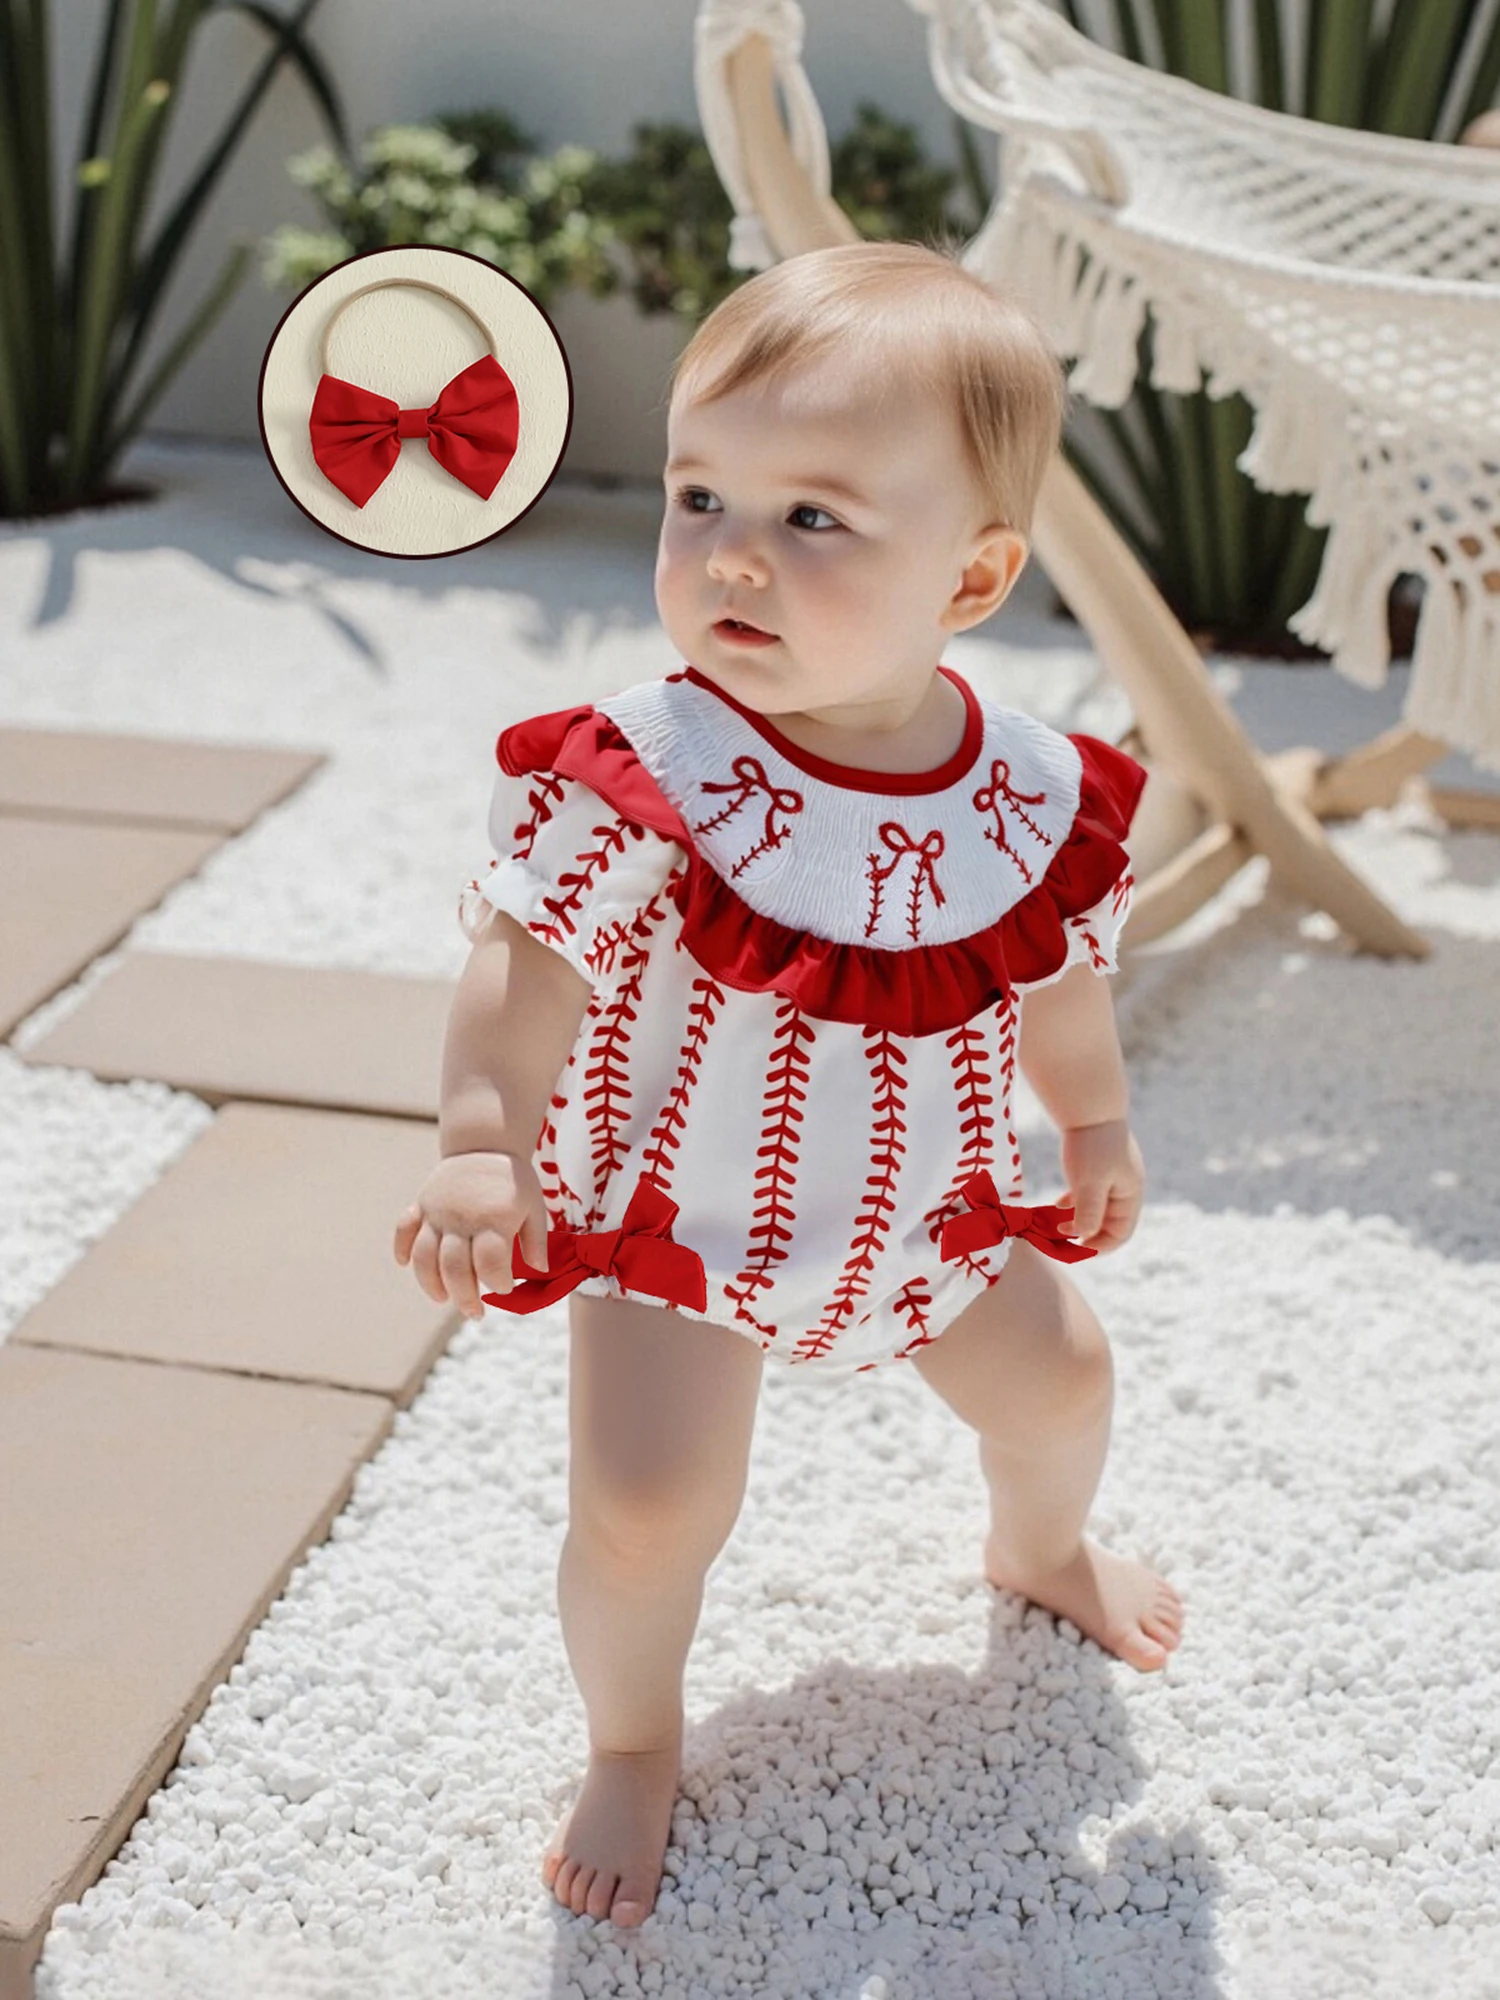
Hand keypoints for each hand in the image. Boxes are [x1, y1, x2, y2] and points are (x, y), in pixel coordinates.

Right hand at [393, 1150, 549, 1320]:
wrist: (485, 1143)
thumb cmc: (513, 1180)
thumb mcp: (534, 1206)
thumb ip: (536, 1240)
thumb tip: (541, 1271)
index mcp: (493, 1218)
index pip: (490, 1262)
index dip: (497, 1283)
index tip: (505, 1290)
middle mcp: (461, 1218)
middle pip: (453, 1267)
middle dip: (464, 1297)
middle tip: (475, 1313)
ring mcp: (437, 1212)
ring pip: (424, 1256)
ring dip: (430, 1283)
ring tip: (444, 1299)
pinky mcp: (422, 1205)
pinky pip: (404, 1228)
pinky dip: (400, 1248)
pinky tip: (404, 1265)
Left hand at [1057, 1117, 1143, 1254]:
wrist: (1088, 1107)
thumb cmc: (1091, 1145)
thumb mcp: (1089, 1182)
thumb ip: (1089, 1211)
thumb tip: (1084, 1236)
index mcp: (1130, 1195)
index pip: (1120, 1233)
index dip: (1099, 1247)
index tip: (1075, 1251)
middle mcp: (1124, 1189)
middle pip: (1106, 1224)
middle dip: (1084, 1235)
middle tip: (1058, 1242)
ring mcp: (1111, 1178)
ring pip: (1094, 1209)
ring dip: (1076, 1220)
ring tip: (1053, 1225)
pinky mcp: (1097, 1168)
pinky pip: (1087, 1195)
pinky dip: (1072, 1204)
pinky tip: (1057, 1206)